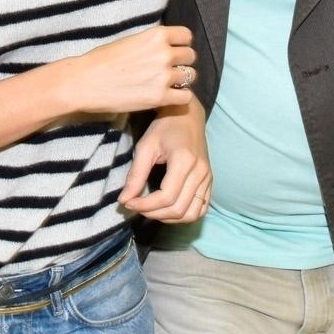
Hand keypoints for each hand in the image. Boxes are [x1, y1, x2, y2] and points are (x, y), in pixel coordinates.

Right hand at [56, 26, 195, 113]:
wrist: (84, 81)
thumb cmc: (100, 60)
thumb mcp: (129, 41)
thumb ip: (151, 43)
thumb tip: (165, 47)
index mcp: (156, 35)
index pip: (186, 36)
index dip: (182, 44)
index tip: (174, 51)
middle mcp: (164, 53)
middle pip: (190, 56)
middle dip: (182, 62)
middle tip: (170, 70)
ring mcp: (163, 76)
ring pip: (190, 76)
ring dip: (181, 80)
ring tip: (167, 84)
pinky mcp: (160, 97)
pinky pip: (186, 97)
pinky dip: (180, 97)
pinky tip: (167, 97)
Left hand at [120, 101, 211, 222]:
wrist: (188, 115)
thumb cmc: (164, 127)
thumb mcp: (145, 146)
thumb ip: (136, 175)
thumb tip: (124, 200)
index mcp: (184, 161)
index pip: (166, 197)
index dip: (144, 206)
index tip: (127, 202)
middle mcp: (200, 172)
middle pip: (178, 209)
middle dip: (153, 213)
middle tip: (135, 206)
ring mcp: (208, 178)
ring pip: (190, 214)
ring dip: (168, 218)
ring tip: (150, 210)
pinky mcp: (210, 182)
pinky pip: (200, 209)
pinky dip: (183, 216)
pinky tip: (167, 209)